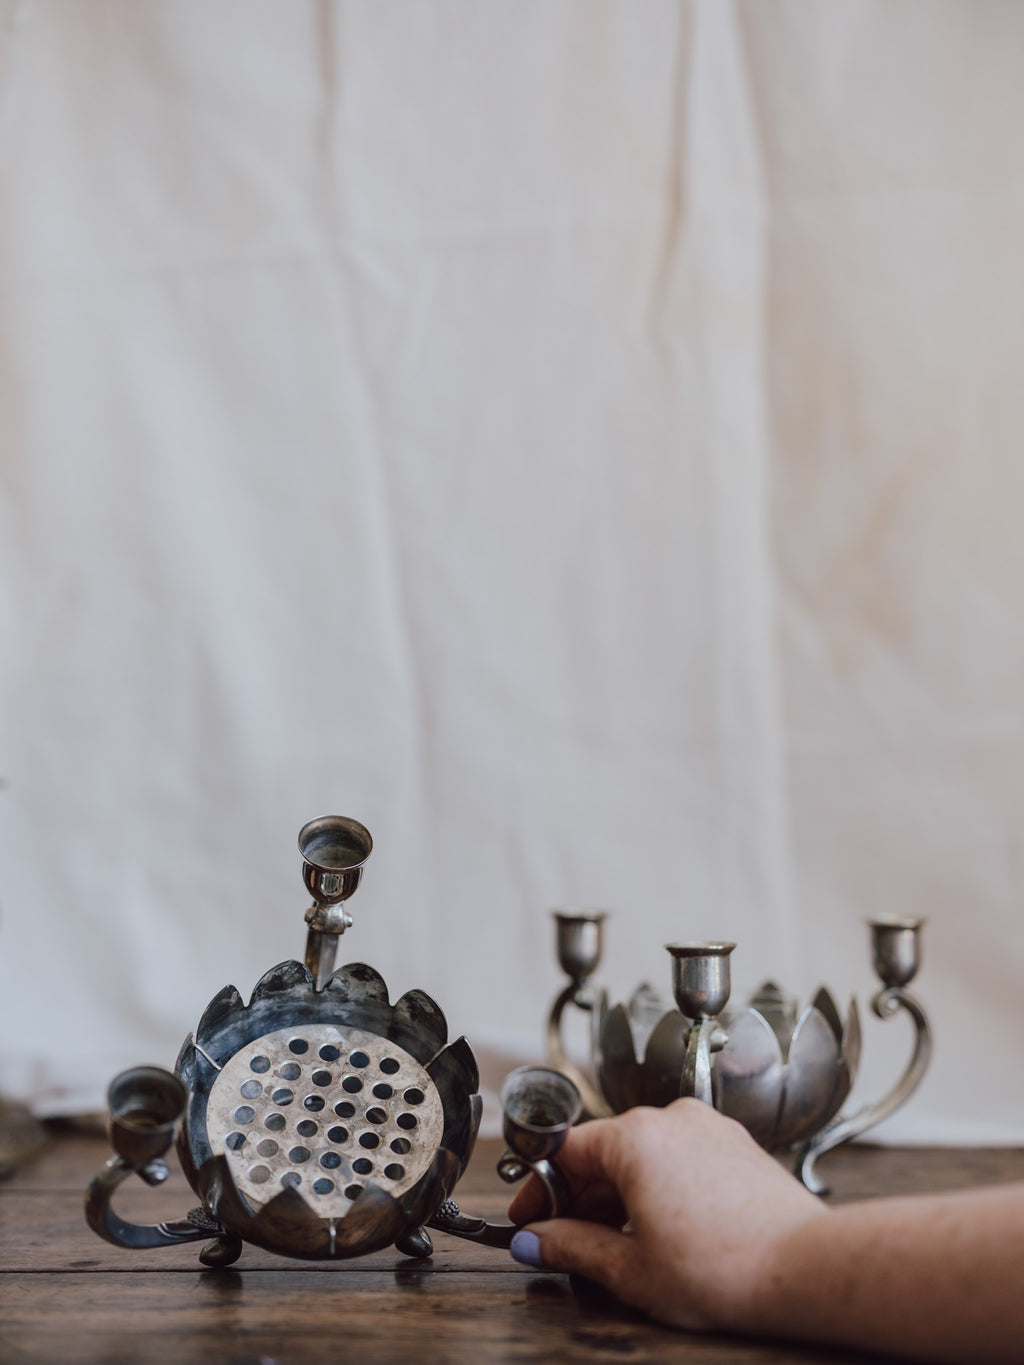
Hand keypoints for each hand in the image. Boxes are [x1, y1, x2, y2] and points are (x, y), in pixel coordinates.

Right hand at [507, 1097, 827, 1332]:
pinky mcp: (735, 1145)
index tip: (530, 1220)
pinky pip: (678, 1157)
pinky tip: (659, 1231)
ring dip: (618, 1195)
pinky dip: (657, 1187)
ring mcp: (708, 1127)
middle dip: (579, 1197)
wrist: (807, 1269)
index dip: (541, 1189)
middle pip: (604, 1150)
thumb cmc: (726, 1268)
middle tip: (565, 1243)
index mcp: (636, 1137)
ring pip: (642, 1154)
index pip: (566, 1150)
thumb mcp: (630, 1269)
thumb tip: (534, 1242)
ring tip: (615, 1247)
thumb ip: (571, 1248)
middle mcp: (672, 1118)